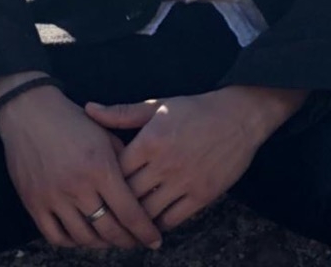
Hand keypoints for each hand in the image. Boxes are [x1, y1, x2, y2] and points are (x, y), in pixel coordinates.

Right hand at [0, 81, 163, 250]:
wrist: (30, 114)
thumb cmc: (74, 121)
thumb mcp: (106, 135)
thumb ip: (125, 161)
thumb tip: (141, 185)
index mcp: (101, 169)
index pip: (129, 211)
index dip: (144, 230)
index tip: (155, 240)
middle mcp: (78, 187)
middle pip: (108, 229)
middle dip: (127, 240)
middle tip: (136, 242)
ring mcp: (54, 198)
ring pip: (83, 237)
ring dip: (101, 243)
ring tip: (112, 240)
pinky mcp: (34, 203)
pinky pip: (55, 236)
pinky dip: (71, 242)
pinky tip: (83, 238)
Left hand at [85, 86, 305, 230]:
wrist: (242, 115)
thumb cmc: (197, 109)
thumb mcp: (159, 106)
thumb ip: (122, 113)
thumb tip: (88, 109)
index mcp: (151, 141)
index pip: (115, 172)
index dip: (106, 181)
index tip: (101, 186)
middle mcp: (165, 164)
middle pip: (128, 196)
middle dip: (116, 205)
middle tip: (106, 212)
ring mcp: (185, 181)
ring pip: (147, 212)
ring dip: (135, 219)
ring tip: (126, 223)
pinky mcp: (202, 194)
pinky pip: (172, 219)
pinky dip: (159, 224)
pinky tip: (153, 221)